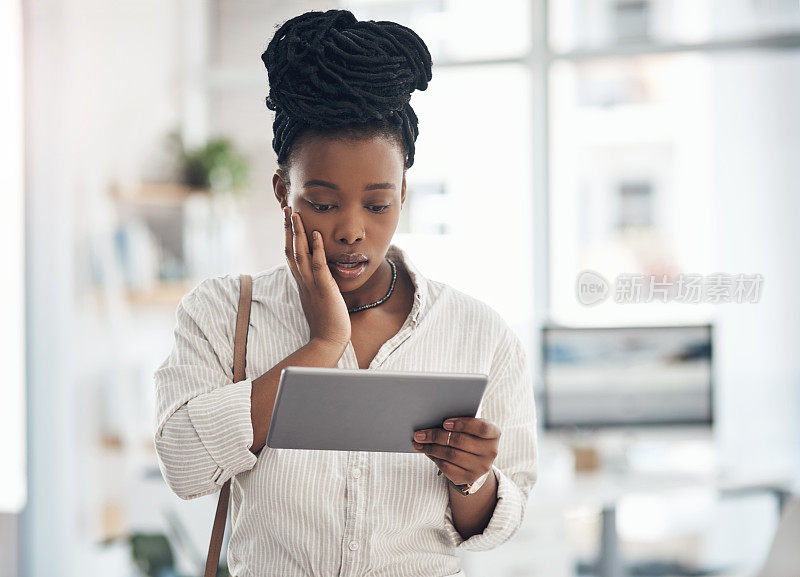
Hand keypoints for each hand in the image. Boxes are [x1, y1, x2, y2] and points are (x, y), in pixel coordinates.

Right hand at [284, 205, 350, 347]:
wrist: (328, 340)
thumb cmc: (326, 321)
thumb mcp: (318, 297)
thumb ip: (317, 283)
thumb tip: (319, 273)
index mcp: (302, 282)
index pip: (291, 254)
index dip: (288, 236)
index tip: (288, 220)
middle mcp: (303, 280)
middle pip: (291, 249)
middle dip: (288, 228)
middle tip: (286, 209)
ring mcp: (312, 284)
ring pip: (300, 254)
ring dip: (298, 233)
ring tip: (296, 214)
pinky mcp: (324, 288)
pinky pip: (318, 265)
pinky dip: (316, 249)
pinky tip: (316, 234)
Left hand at [411, 417, 500, 485]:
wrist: (476, 460)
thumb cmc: (469, 435)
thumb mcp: (471, 427)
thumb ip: (459, 422)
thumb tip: (433, 418)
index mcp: (494, 433)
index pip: (481, 428)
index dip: (462, 424)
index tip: (444, 423)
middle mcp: (491, 451)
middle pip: (460, 441)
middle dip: (437, 436)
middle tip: (419, 434)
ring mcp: (481, 467)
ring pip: (451, 455)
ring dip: (431, 448)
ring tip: (418, 442)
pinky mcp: (469, 477)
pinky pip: (448, 467)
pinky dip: (435, 458)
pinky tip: (427, 452)